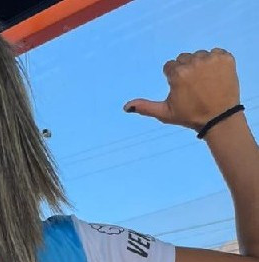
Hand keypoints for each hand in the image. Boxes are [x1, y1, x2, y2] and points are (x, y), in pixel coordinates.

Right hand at [124, 49, 239, 130]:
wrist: (219, 117)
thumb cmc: (189, 116)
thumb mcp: (165, 113)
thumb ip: (145, 107)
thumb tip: (125, 107)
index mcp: (177, 74)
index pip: (170, 66)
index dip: (174, 79)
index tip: (182, 90)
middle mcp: (193, 62)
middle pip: (184, 59)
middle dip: (186, 70)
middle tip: (193, 87)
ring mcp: (211, 59)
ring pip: (199, 55)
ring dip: (200, 66)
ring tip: (205, 83)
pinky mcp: (226, 58)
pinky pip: (216, 53)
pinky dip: (215, 63)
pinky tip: (215, 77)